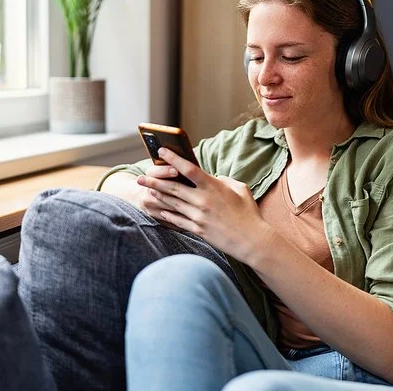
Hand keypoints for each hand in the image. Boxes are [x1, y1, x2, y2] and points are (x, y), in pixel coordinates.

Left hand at [136, 148, 274, 263]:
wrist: (252, 241)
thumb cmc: (249, 213)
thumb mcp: (240, 189)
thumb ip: (224, 180)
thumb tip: (213, 178)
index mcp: (213, 187)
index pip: (188, 169)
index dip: (173, 158)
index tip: (161, 151)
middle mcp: (202, 200)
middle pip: (172, 187)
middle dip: (154, 181)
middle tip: (141, 177)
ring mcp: (198, 216)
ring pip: (172, 203)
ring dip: (157, 196)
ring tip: (145, 191)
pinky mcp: (198, 230)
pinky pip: (177, 220)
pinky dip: (167, 214)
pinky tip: (159, 210)